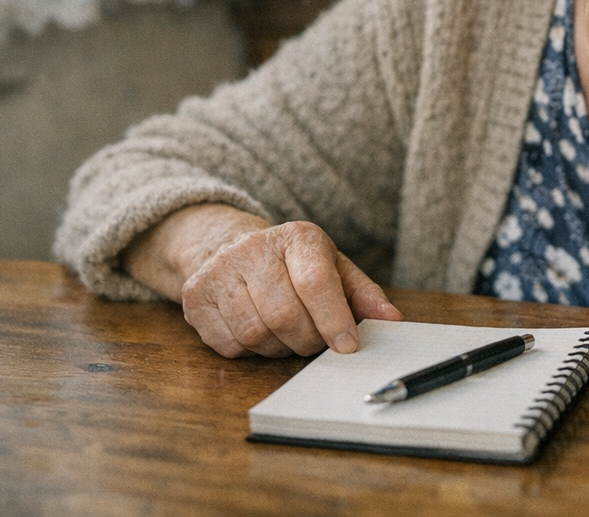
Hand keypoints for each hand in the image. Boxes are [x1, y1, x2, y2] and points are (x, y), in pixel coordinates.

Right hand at [177, 219, 401, 357]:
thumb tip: (392, 321)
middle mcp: (253, 248)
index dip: (334, 320)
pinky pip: (229, 345)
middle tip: (314, 342)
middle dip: (306, 340)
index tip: (347, 345)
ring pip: (256, 333)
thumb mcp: (333, 268)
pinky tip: (258, 333)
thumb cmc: (292, 265)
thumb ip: (362, 294)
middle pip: (284, 315)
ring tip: (286, 335)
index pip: (316, 281)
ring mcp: (218, 271)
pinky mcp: (195, 297)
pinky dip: (249, 351)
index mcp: (297, 237)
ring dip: (278, 348)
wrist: (229, 248)